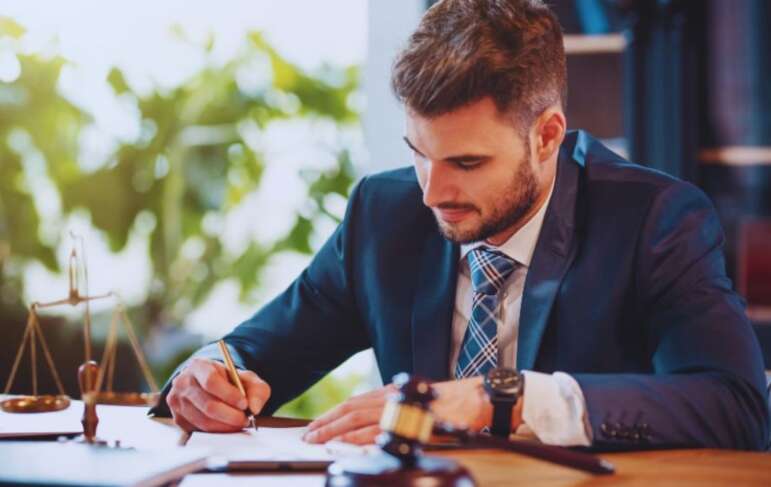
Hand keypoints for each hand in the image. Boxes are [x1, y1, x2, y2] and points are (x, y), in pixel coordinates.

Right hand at [166, 357, 270, 432]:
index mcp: (198, 366)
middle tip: (246, 419)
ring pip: (204, 421)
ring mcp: (177, 402)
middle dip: (231, 416)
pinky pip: (200, 431)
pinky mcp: (178, 419)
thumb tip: (255, 408)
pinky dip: (217, 432)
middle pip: (208, 405)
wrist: (211, 387)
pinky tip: (226, 426)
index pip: (211, 381)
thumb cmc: (230, 382)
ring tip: (239, 423)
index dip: (229, 395)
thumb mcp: (247, 379)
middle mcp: (183, 383)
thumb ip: (257, 390)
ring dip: (226, 426)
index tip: (244, 404)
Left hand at [304, 376, 521, 444]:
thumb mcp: (413, 401)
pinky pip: (378, 429)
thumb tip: (368, 425)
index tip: (316, 425)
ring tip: (317, 439)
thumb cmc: (447, 403)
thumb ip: (391, 409)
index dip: (332, 414)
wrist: (472, 400)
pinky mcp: (408, 421)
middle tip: (308, 435)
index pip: (353, 403)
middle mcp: (389, 397)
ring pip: (358, 419)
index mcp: (389, 393)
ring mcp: (398, 408)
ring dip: (335, 430)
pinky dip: (360, 437)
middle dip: (326, 423)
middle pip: (350, 409)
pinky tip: (346, 443)